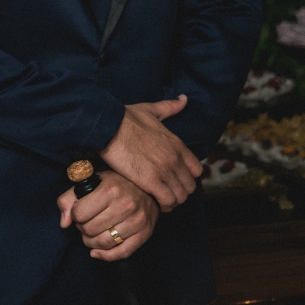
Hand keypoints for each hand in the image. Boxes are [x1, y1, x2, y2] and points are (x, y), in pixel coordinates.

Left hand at [57, 172, 158, 260]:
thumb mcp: (90, 182)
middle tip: (86, 223)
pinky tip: (96, 252)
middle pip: (90, 229)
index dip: (75, 215)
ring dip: (91, 243)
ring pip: (104, 243)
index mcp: (109, 189)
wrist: (147, 188)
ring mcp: (137, 220)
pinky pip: (122, 253)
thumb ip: (69, 198)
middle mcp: (125, 205)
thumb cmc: (115, 184)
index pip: (79, 214)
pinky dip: (106, 256)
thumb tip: (64, 223)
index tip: (79, 212)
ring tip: (91, 235)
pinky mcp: (145, 233)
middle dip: (83, 228)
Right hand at [100, 95, 201, 211]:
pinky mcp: (150, 181)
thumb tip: (184, 99)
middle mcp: (175, 159)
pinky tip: (155, 203)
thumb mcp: (152, 110)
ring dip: (172, 201)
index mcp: (177, 144)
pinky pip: (167, 201)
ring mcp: (164, 170)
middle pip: (190, 186)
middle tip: (168, 192)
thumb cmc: (126, 118)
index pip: (197, 170)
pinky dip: (164, 205)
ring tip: (162, 200)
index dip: (187, 176)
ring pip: (180, 196)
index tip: (176, 178)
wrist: (108, 126)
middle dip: (180, 191)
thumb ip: (170, 107)